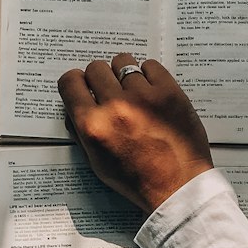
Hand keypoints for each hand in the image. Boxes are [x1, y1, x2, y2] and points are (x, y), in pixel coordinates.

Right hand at [58, 53, 213, 213]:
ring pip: (122, 61)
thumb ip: (83, 132)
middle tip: (111, 93)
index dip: (76, 83)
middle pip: (96, 68)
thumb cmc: (139, 180)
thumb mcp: (98, 163)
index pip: (70, 81)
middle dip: (100, 79)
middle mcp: (114, 106)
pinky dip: (149, 76)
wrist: (177, 186)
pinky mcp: (168, 91)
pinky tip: (152, 93)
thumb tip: (75, 107)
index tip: (84, 86)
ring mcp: (143, 96)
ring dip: (124, 75)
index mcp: (93, 125)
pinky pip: (150, 65)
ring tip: (134, 93)